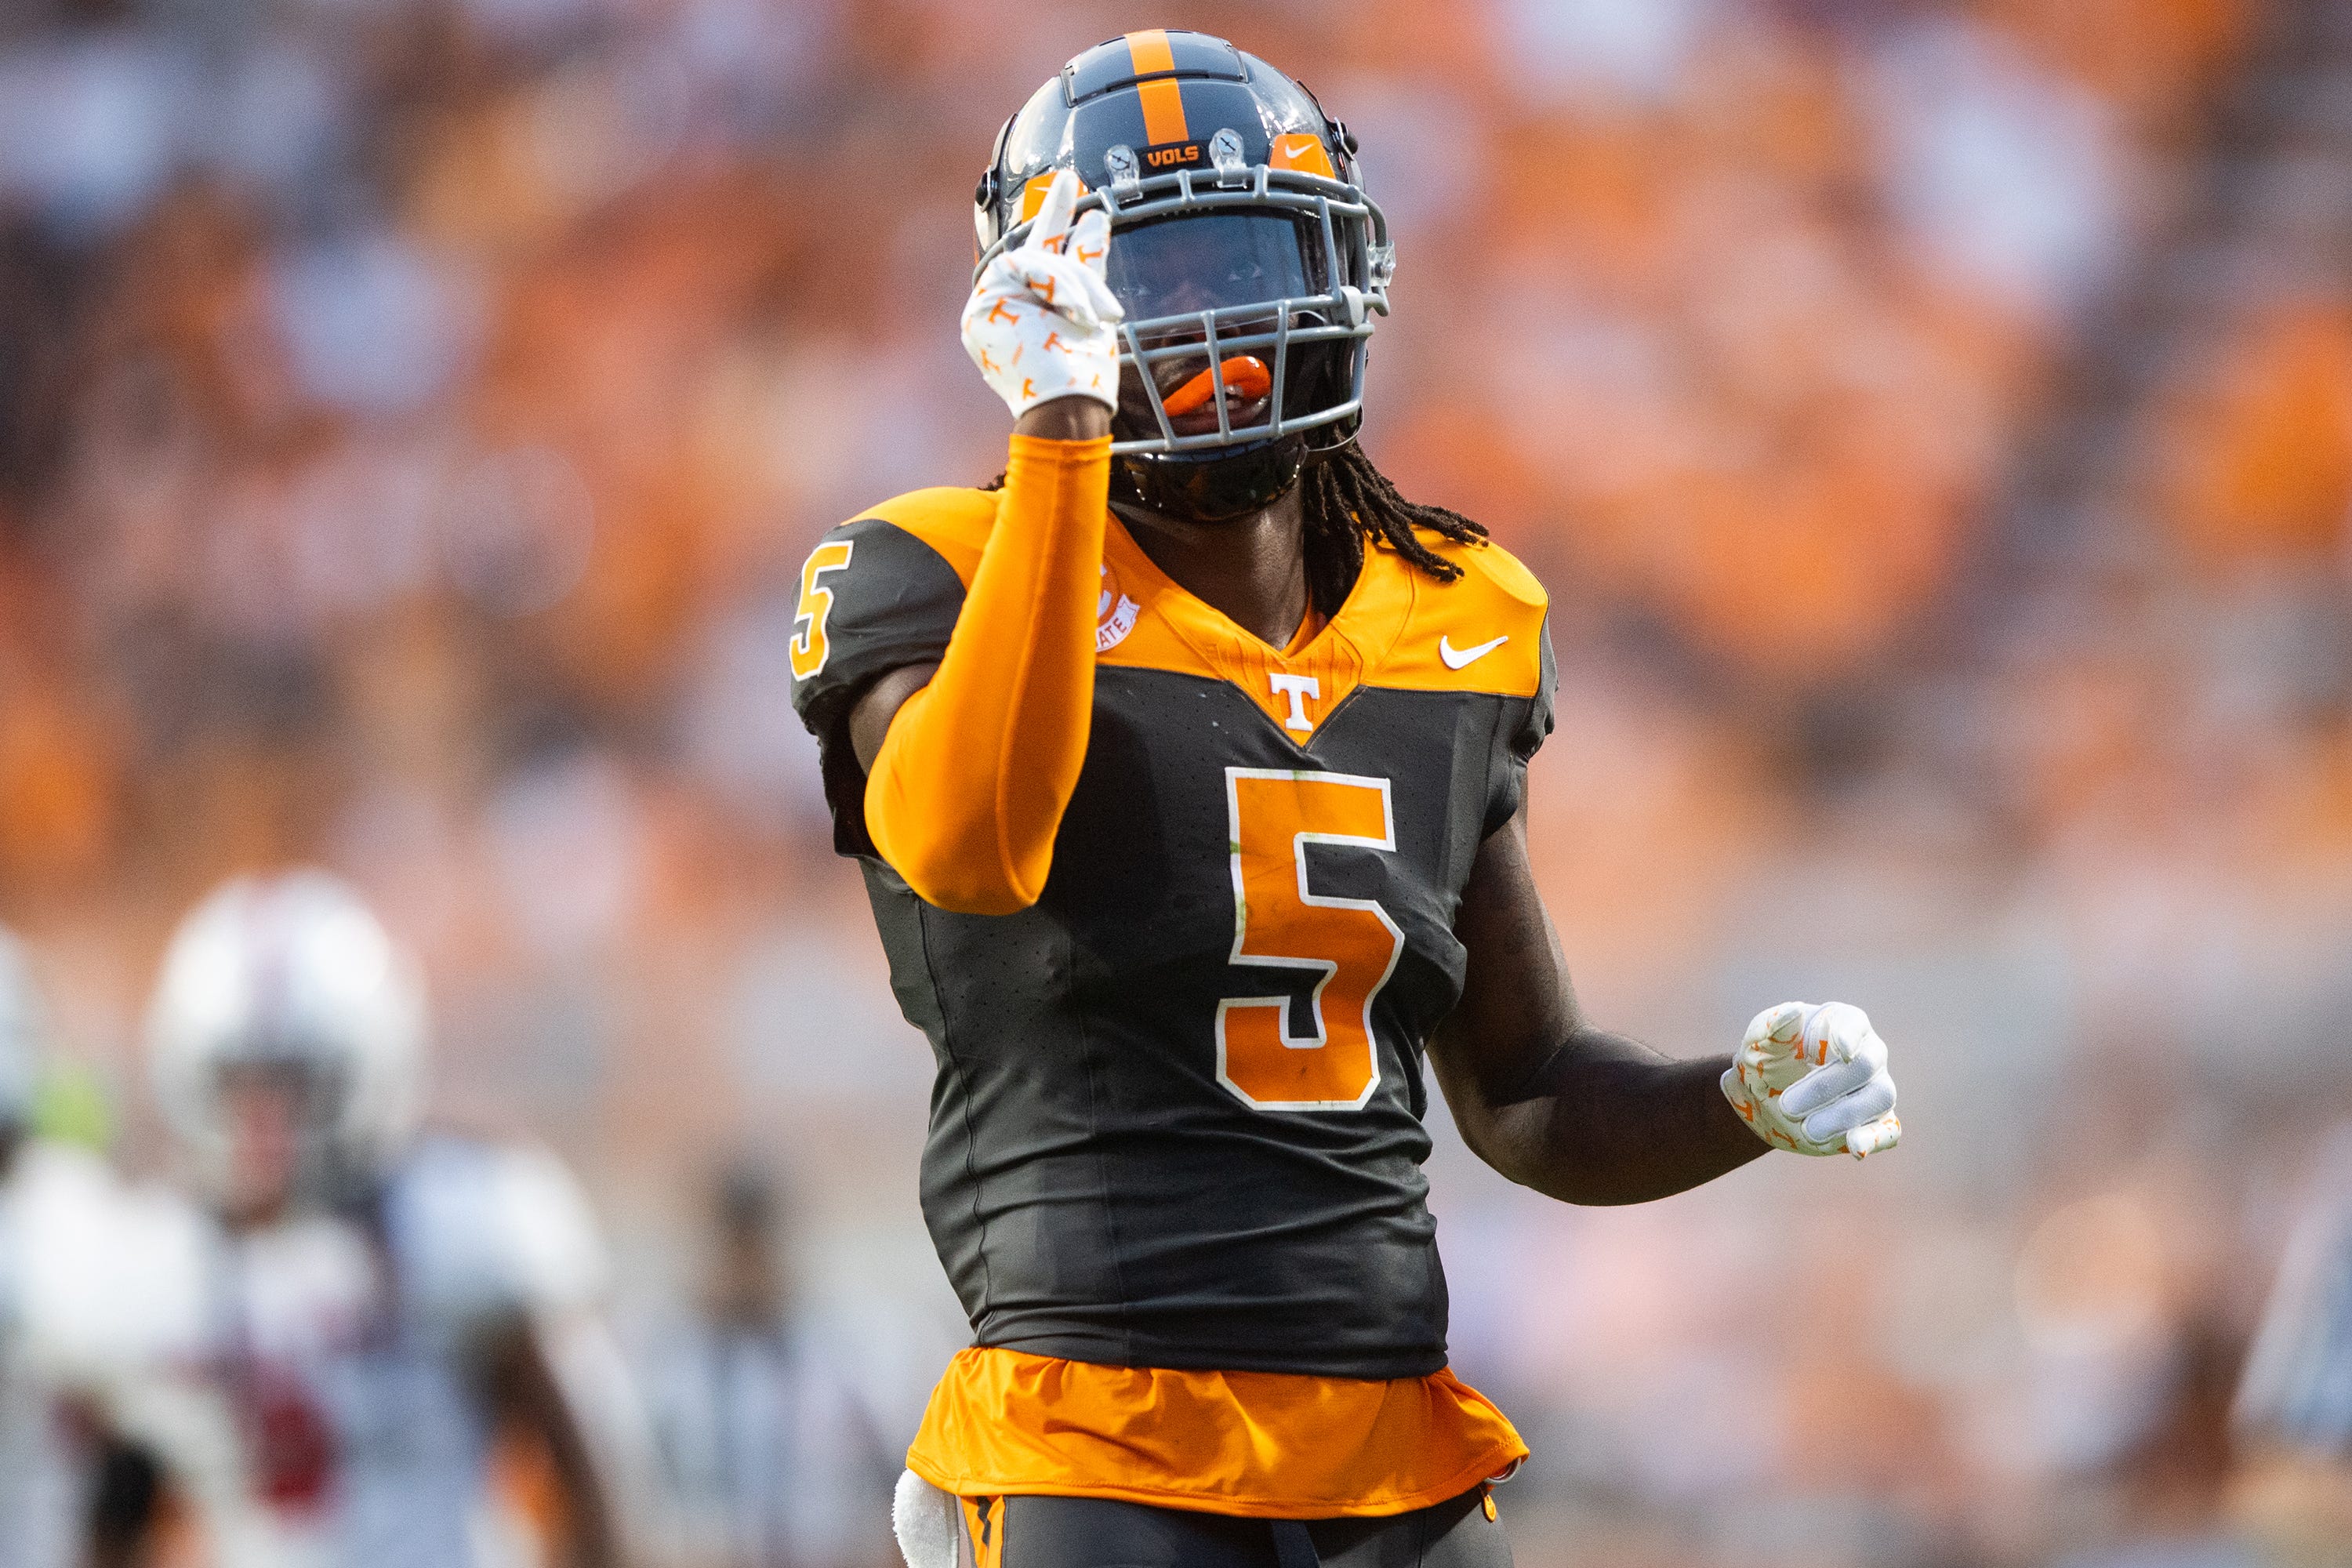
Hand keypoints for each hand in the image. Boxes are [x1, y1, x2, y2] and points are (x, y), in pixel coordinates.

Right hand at [962, 168, 1121, 418]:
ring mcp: (989, 308)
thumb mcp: (1092, 311)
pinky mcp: (980, 307)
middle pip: (1031, 252)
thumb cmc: (1083, 376)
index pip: (1049, 268)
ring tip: (1092, 316)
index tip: (1093, 217)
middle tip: (1071, 181)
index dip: (1070, 239)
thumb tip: (1094, 219)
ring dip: (1073, 285)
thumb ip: (1086, 268)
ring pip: (1035, 260)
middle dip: (1055, 214)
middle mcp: (1006, 310)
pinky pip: (1023, 267)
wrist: (1066, 407)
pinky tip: (1075, 312)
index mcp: (1031, 318)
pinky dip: (1056, 287)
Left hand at [1721, 1001, 1899, 1158]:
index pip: (1854, 1024)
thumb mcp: (1758, 1042)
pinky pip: (1888, 1130)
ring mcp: (1874, 1087)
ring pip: (1880, 1097)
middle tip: (1787, 1107)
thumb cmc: (1766, 1058)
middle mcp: (1867, 1052)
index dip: (1850, 1036)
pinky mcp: (1874, 1121)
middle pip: (1865, 1065)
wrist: (1763, 1098)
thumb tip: (1793, 1012)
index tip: (1842, 1051)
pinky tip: (1856, 1149)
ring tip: (1808, 1131)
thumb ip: (1773, 1028)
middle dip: (1825, 1087)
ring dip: (1843, 1116)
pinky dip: (1875, 1139)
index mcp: (1840, 1023)